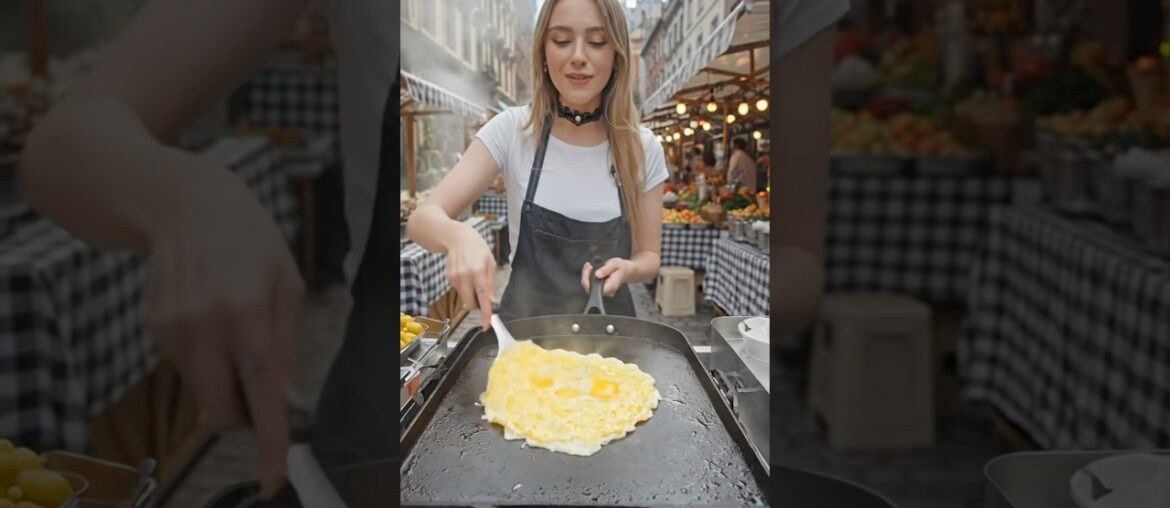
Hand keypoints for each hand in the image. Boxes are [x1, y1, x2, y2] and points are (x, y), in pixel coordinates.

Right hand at [143, 169, 302, 497]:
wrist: (183, 203)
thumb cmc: (251, 241)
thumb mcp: (286, 284)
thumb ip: (286, 347)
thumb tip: (285, 404)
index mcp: (248, 315)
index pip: (260, 394)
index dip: (268, 443)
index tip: (274, 479)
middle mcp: (204, 329)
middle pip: (221, 413)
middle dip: (244, 418)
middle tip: (262, 392)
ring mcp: (171, 331)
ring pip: (203, 392)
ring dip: (225, 381)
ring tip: (235, 329)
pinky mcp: (153, 328)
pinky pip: (187, 367)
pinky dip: (206, 359)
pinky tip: (210, 315)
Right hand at [443, 225, 495, 329]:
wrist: (458, 238)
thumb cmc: (477, 249)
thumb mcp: (490, 263)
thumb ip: (491, 283)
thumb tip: (491, 301)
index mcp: (478, 272)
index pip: (482, 298)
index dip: (485, 314)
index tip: (486, 325)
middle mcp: (464, 276)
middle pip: (470, 304)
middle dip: (478, 305)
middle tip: (483, 296)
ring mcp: (455, 278)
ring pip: (464, 298)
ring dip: (471, 295)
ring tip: (474, 279)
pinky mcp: (449, 278)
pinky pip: (459, 291)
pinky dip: (465, 288)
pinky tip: (467, 275)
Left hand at [580, 258, 632, 296]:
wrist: (625, 270)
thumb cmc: (621, 267)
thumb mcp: (614, 264)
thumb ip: (606, 269)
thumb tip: (597, 275)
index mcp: (611, 286)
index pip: (595, 290)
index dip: (587, 281)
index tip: (589, 269)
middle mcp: (607, 292)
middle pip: (590, 289)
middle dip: (585, 276)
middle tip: (588, 265)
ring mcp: (603, 291)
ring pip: (588, 287)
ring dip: (586, 275)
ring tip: (589, 266)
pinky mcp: (600, 289)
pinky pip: (590, 285)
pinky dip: (588, 276)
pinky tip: (590, 269)